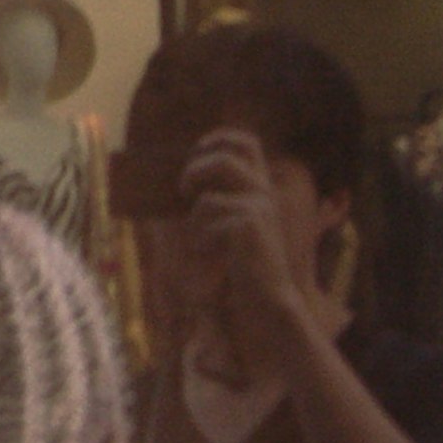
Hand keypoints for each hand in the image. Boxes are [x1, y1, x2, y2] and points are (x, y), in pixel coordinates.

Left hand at [176, 128, 335, 380]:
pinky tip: (221, 259)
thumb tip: (175, 182)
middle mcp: (263, 192)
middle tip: (185, 189)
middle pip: (227, 154)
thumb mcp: (224, 229)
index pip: (246, 142)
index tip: (197, 154)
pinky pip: (206, 223)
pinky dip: (203, 242)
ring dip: (196, 220)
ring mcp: (258, 207)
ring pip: (206, 199)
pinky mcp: (248, 225)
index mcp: (259, 188)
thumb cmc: (243, 270)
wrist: (266, 304)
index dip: (218, 139)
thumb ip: (209, 201)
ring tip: (203, 241)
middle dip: (198, 167)